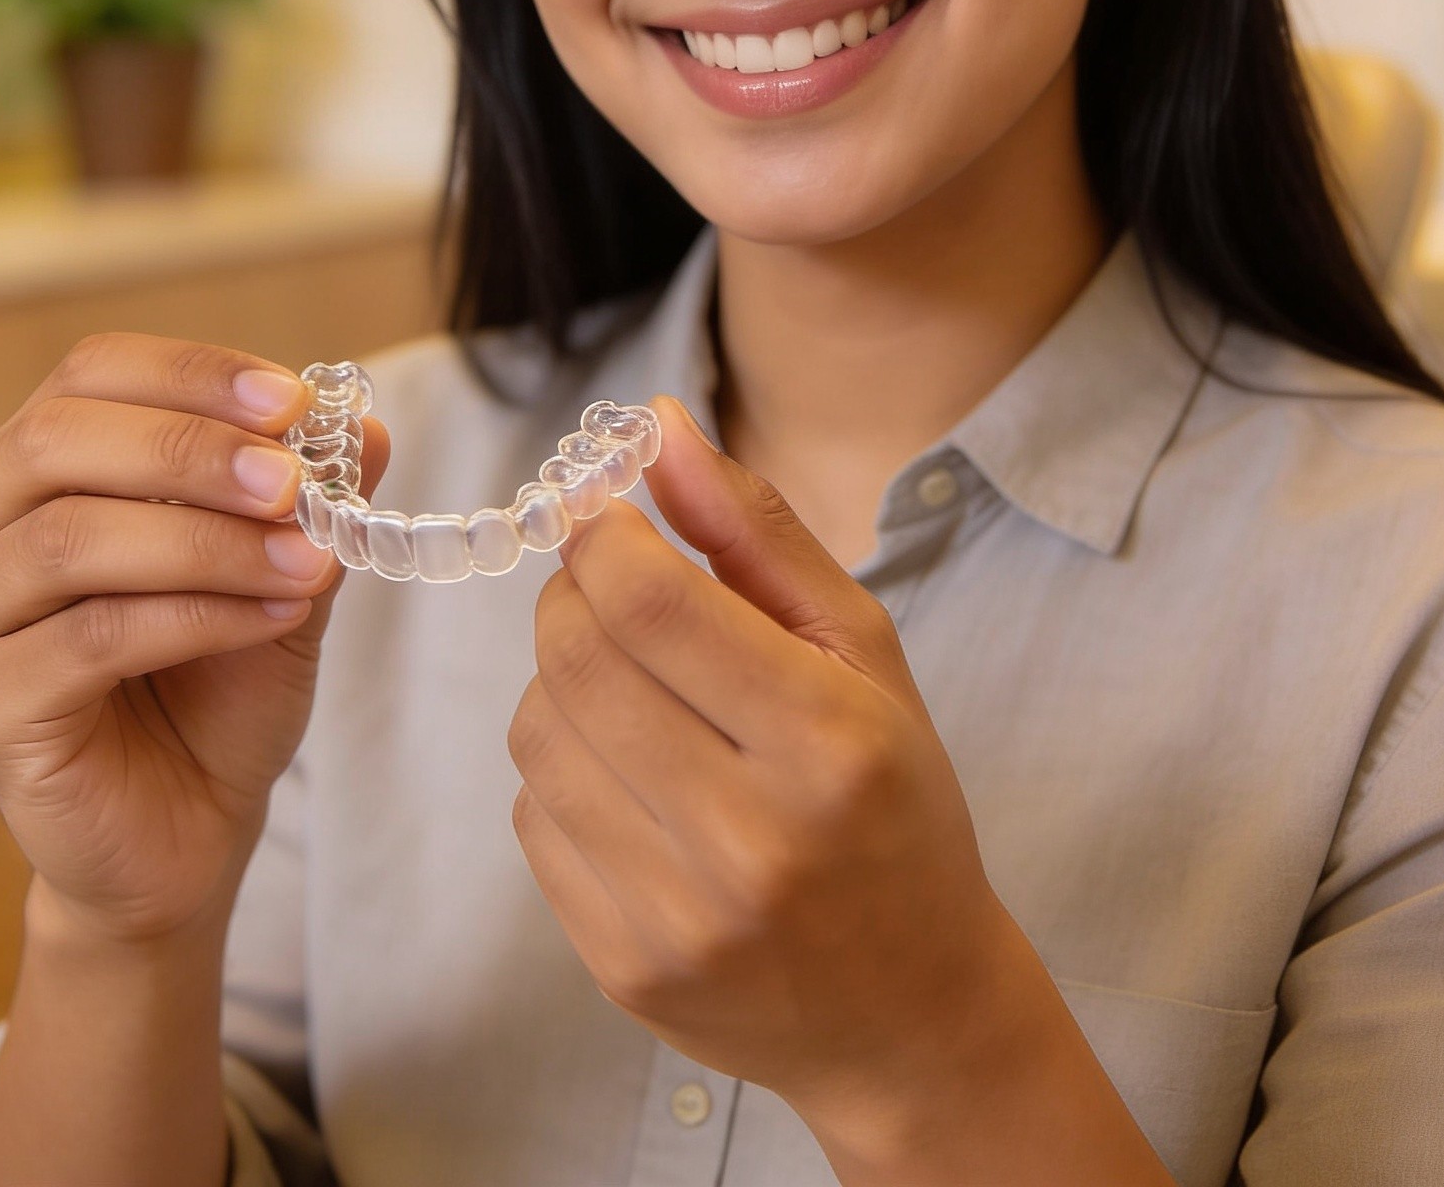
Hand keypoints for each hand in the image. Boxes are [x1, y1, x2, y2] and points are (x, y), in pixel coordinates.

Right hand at [0, 333, 383, 944]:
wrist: (185, 832)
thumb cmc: (214, 688)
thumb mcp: (279, 571)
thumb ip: (307, 498)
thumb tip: (363, 423)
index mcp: (23, 470)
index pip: (87, 375)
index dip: (190, 375)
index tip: (292, 401)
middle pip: (57, 441)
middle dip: (190, 450)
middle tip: (292, 481)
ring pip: (69, 539)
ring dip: (206, 541)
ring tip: (307, 561)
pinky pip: (91, 636)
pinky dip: (197, 616)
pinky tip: (272, 617)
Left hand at [508, 400, 1169, 1185]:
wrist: (910, 1017)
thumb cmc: (894, 804)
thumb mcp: (862, 651)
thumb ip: (755, 530)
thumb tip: (656, 425)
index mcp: (829, 744)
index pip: (650, 602)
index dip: (602, 535)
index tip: (607, 515)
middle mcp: (751, 840)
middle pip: (577, 659)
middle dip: (573, 592)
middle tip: (610, 587)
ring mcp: (678, 917)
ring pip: (538, 731)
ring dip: (561, 680)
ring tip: (631, 687)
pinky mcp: (623, 968)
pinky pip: (533, 818)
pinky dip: (561, 769)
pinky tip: (629, 776)